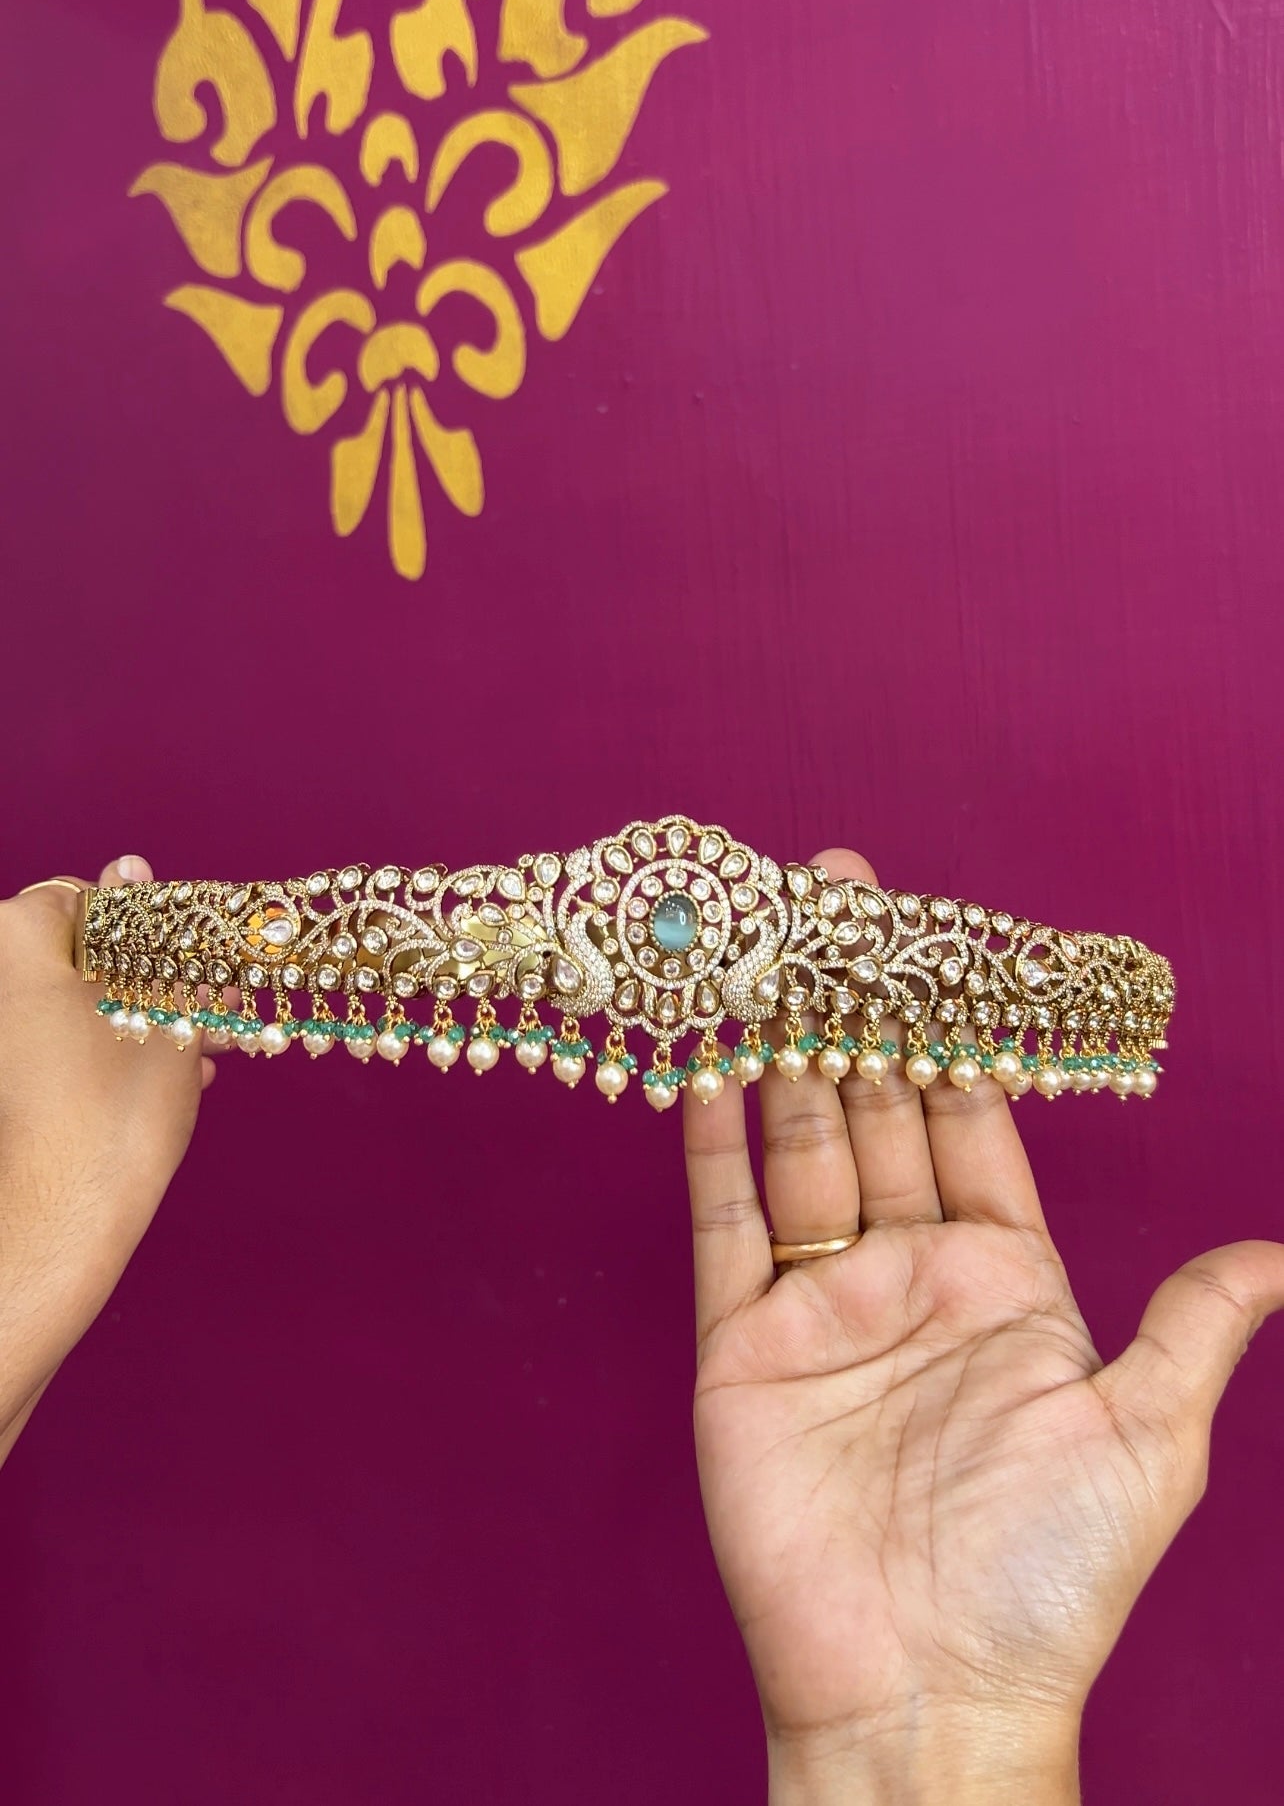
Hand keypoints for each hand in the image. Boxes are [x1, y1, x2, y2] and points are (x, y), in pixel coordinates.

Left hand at [0, 856, 211, 1467]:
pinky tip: (161, 1079)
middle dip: (139, 975)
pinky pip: (49, 1042)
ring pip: (66, 1002)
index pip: (78, 898)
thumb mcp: (164, 1013)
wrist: (66, 1223)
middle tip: (203, 1004)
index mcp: (17, 941)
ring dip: (127, 1014)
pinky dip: (97, 1049)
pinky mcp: (2, 1080)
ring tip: (198, 1052)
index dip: (139, 924)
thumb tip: (132, 867)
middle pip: (73, 954)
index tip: (184, 954)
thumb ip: (152, 937)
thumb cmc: (116, 1113)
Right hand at [683, 846, 1283, 1805]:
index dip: (958, 1038)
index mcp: (1007, 1282)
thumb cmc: (1051, 1579)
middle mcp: (912, 1277)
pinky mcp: (745, 1348)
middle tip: (837, 906)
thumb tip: (1280, 1257)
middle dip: (862, 1012)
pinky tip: (708, 1068)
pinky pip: (729, 1226)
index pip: (976, 1127)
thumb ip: (1191, 1328)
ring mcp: (825, 1308)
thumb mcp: (1146, 1440)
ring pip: (802, 1149)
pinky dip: (715, 1145)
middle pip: (881, 1114)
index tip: (941, 948)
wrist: (927, 1693)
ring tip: (769, 954)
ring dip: (786, 1052)